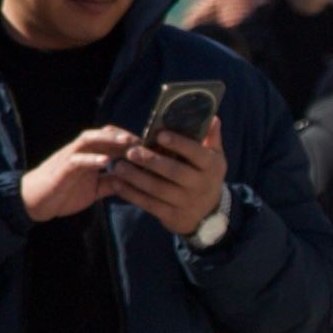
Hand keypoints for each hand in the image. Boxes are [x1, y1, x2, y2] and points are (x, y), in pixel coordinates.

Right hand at [19, 127, 135, 222]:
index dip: (130, 140)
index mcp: (90, 155)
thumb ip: (110, 183)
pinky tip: (106, 161)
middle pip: (104, 134)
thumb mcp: (94, 189)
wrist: (34, 201)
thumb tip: (131, 182)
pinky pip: (77, 159)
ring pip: (89, 139)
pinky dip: (91, 158)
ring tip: (127, 142)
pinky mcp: (62, 168)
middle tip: (144, 140)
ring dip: (109, 139)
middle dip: (124, 135)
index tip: (149, 146)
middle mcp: (81, 151)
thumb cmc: (63, 192)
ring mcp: (70, 157)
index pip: (111, 139)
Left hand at [106, 128, 224, 235]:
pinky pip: (150, 204)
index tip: (159, 135)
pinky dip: (132, 195)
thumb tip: (213, 117)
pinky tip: (117, 184)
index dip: (179, 144)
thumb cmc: (206, 175)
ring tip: (119, 166)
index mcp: (211, 166)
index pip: (196, 153)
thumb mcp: (215, 157)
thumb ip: (211, 137)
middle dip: (151, 161)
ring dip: (136, 178)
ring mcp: (186, 202)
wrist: (208, 213)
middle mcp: (201, 185)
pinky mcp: (172, 216)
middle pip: (174, 172)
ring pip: (158, 189)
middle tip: (131, 152)